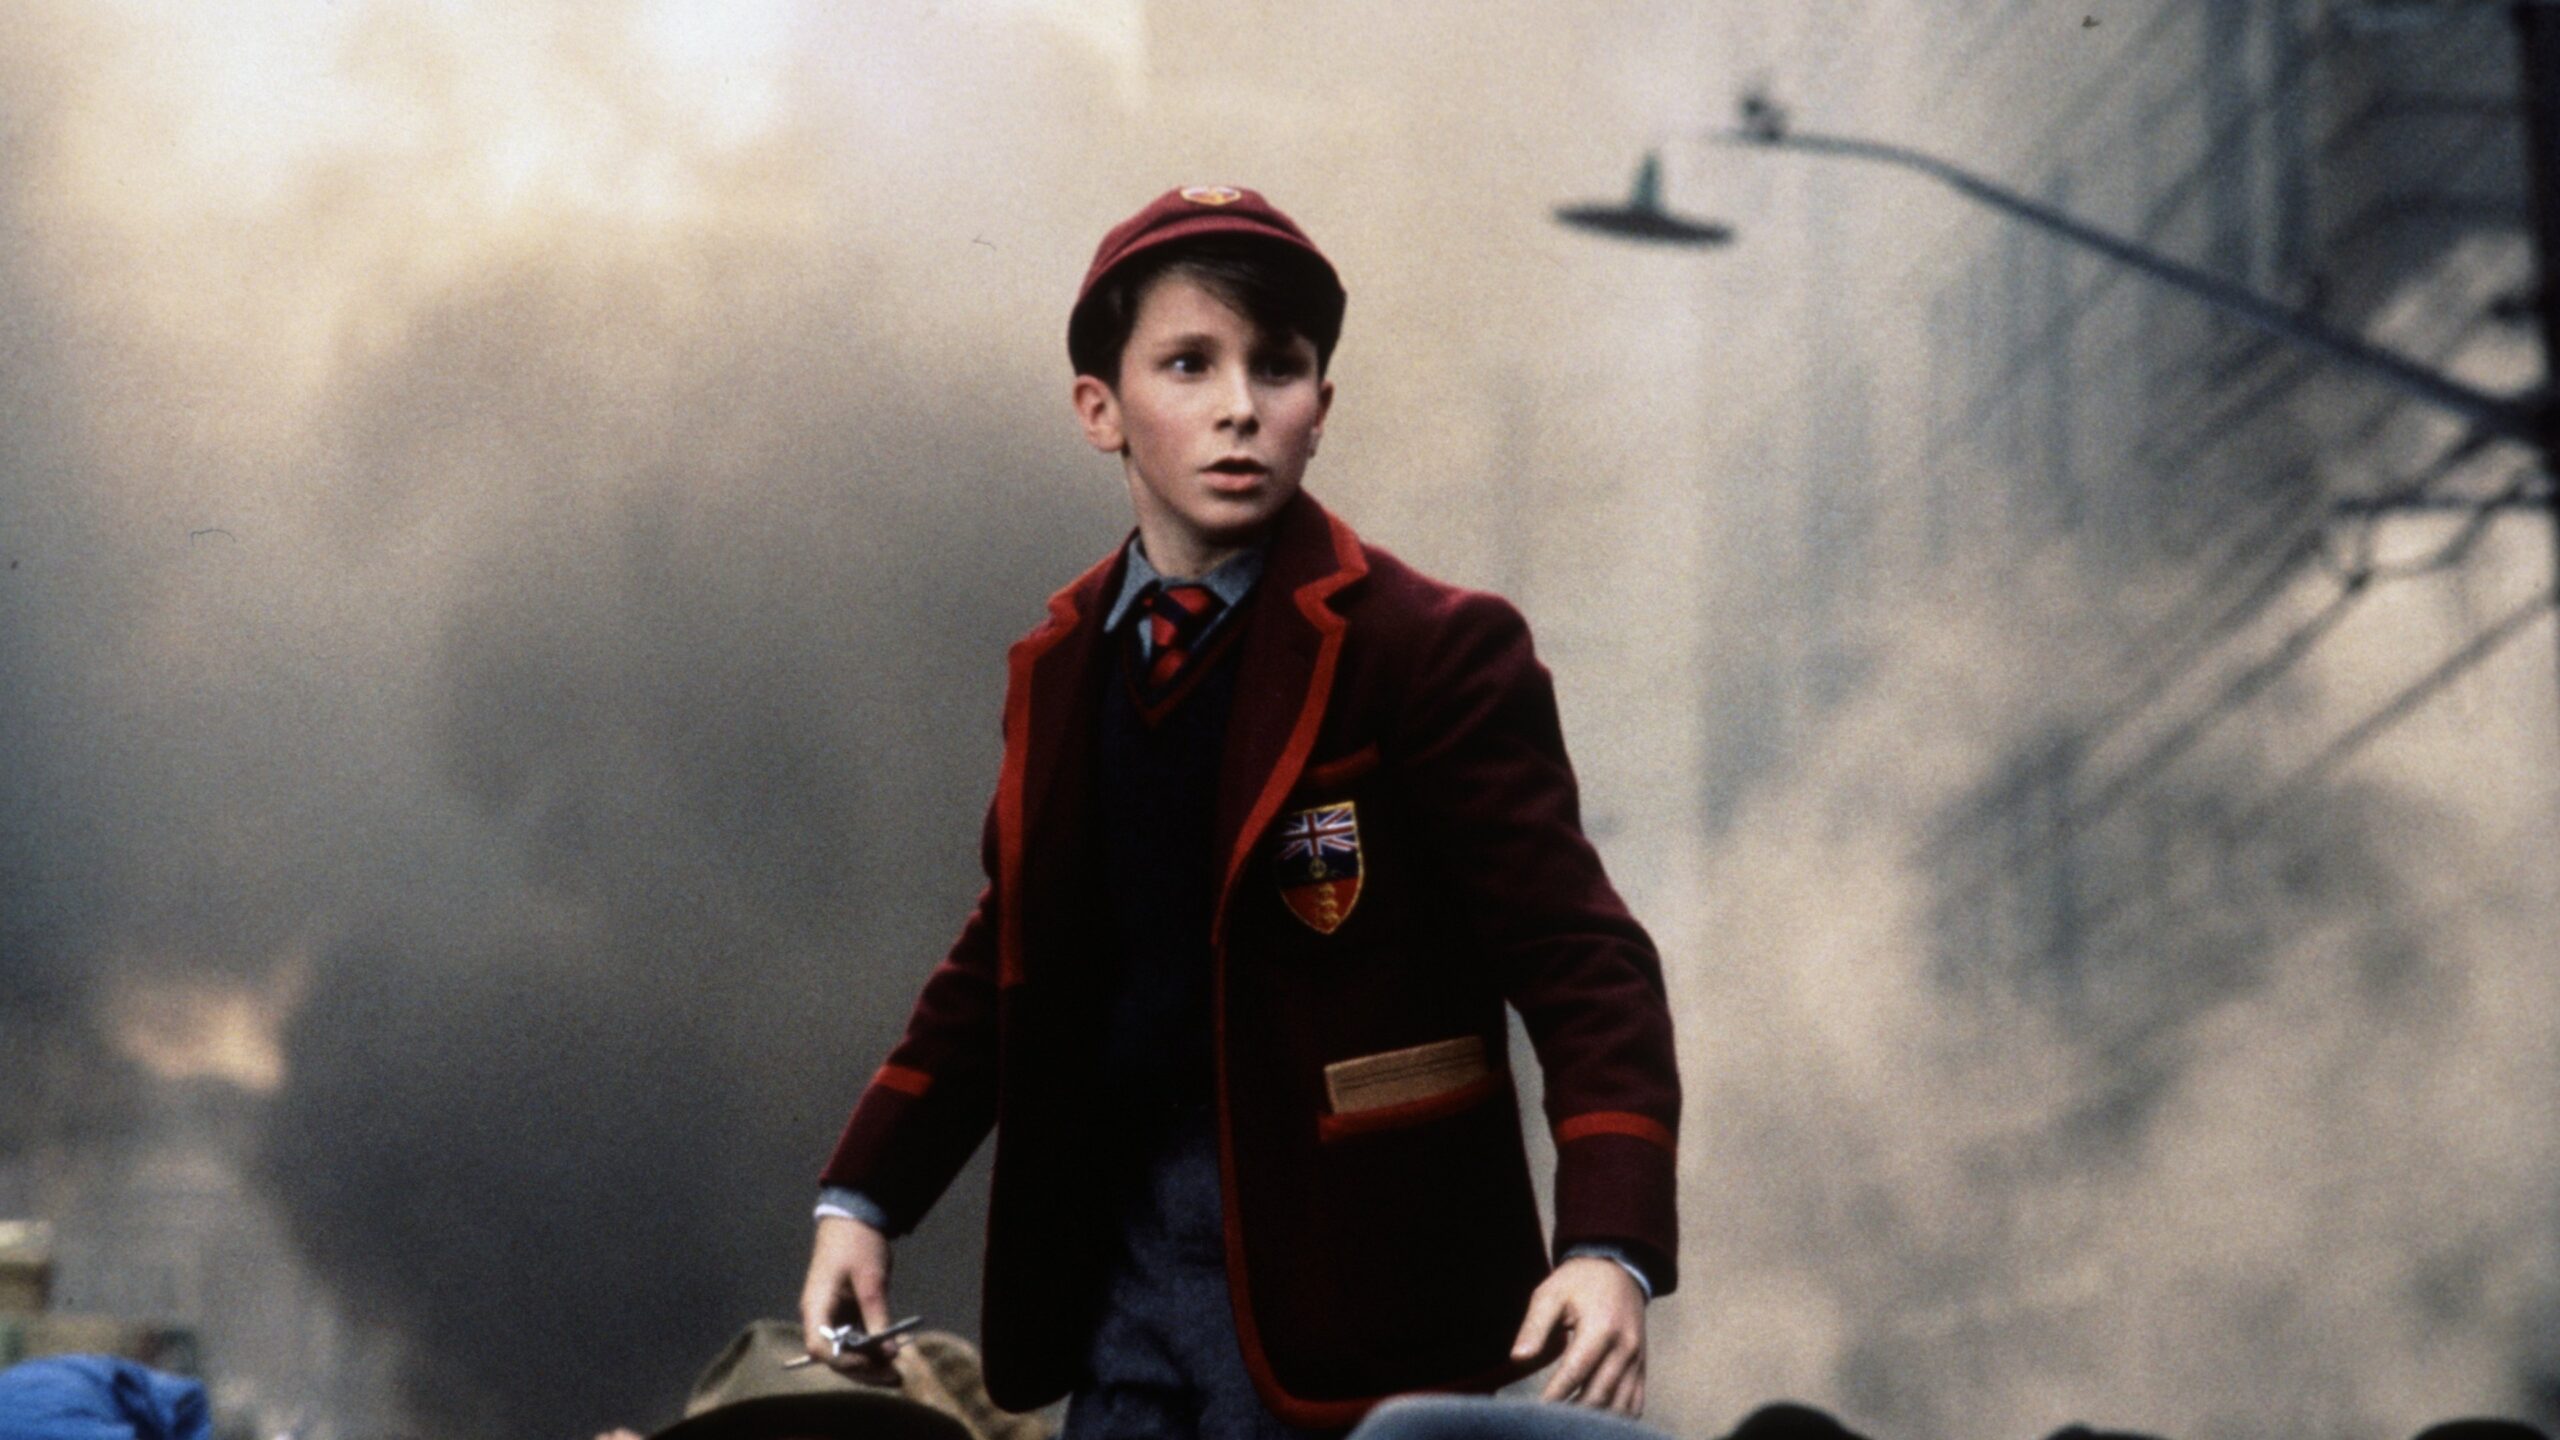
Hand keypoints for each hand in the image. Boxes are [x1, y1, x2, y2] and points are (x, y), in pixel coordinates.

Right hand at [800, 1214, 897, 1381]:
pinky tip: (893, 1354)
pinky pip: (855, 1338)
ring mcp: (831, 1316)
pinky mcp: (845, 1313)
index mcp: (816, 1306)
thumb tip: (889, 1353)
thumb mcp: (871, 1280)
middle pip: (834, 1356)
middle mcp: (819, 1317)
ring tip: (897, 1373)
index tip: (873, 1364)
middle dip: (863, 1370)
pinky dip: (872, 1348)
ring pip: (845, 1350)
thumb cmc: (857, 1243)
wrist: (854, 1216)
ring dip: (870, 1363)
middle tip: (894, 1378)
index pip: (820, 1348)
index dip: (844, 1362)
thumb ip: (878, 1316)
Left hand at [1509, 1256, 1646, 1416]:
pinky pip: (1634, 1404)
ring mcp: (1637, 1360)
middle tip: (1549, 1422)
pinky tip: (1594, 1422)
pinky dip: (1616, 1418)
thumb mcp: (1550, 1294)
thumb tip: (1518, 1358)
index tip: (1536, 1411)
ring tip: (1568, 1426)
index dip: (1555, 1396)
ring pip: (1620, 1406)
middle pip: (1599, 1395)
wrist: (1618, 1269)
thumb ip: (1534, 1326)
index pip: (1576, 1373)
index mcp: (1601, 1328)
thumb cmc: (1578, 1282)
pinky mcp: (1641, 1367)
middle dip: (1573, 1414)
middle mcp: (1624, 1348)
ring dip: (1594, 1420)